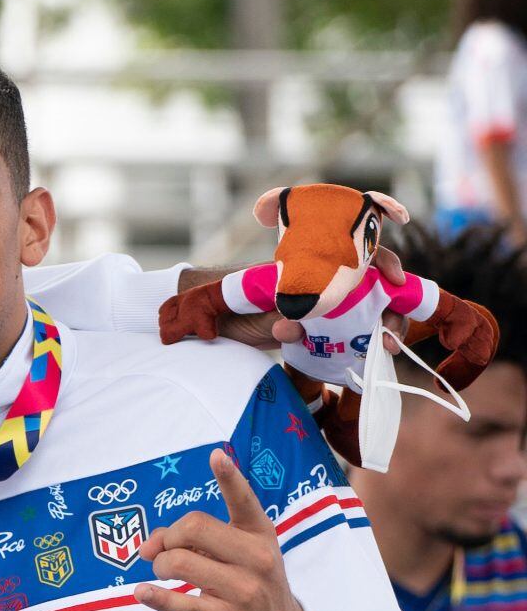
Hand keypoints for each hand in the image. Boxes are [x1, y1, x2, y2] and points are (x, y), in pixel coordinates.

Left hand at [132, 447, 306, 610]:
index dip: (230, 477)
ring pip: (180, 562)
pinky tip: (142, 593)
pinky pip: (182, 604)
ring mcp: (244, 589)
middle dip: (168, 538)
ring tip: (164, 574)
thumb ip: (194, 540)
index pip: (244, 501)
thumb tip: (148, 545)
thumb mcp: (236, 556)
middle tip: (164, 552)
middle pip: (194, 527)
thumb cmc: (249, 585)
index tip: (216, 455)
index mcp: (260, 534)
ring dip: (160, 566)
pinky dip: (155, 596)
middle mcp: (257, 557)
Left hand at [177, 250, 405, 348]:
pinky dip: (363, 343)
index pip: (361, 253)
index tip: (397, 281)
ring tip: (388, 349)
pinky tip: (372, 357)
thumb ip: (276, 316)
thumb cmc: (233, 300)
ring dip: (382, 329)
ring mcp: (325, 306)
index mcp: (315, 265)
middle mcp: (327, 282)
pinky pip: (349, 333)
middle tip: (392, 334)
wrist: (214, 318)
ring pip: (367, 313)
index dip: (386, 263)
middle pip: (375, 288)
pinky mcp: (319, 329)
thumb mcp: (255, 305)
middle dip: (392, 308)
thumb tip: (289, 329)